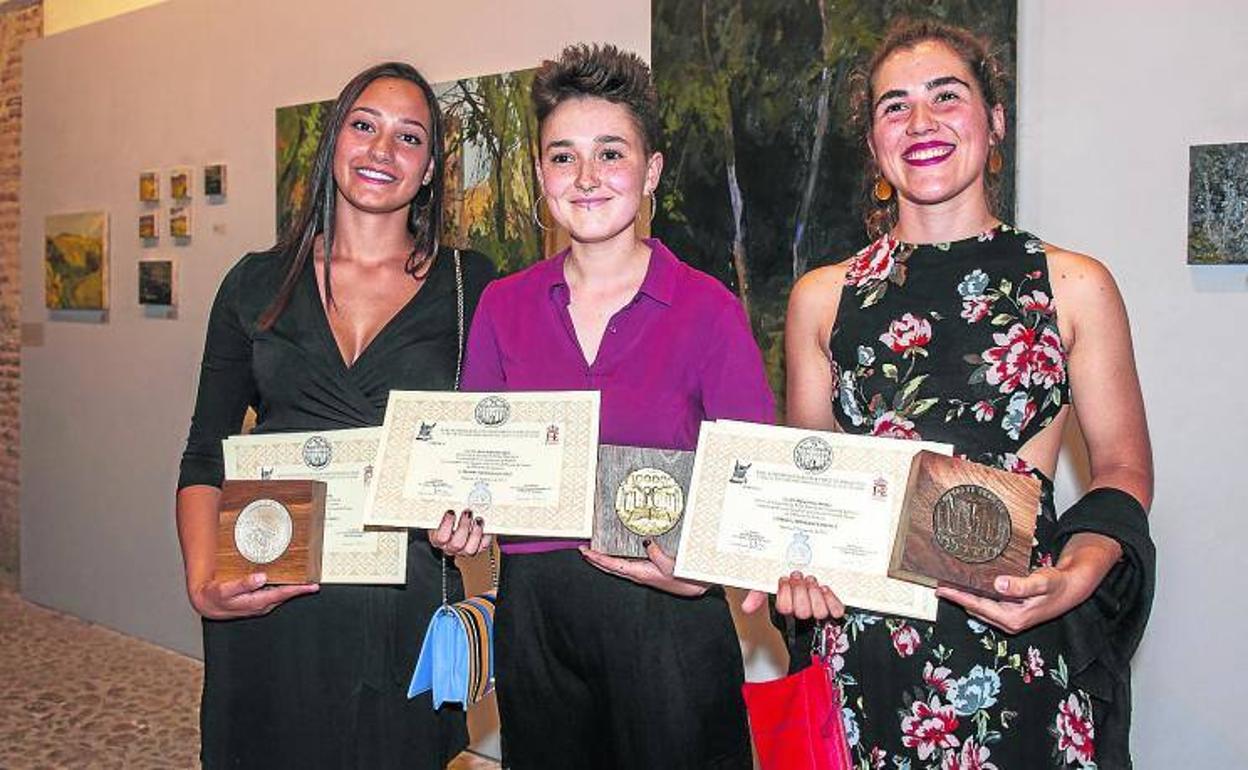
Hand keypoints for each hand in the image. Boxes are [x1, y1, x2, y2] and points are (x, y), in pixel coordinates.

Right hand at [189, 571, 318, 619]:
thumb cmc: (216, 596)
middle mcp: (262, 604)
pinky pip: (275, 593)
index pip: (283, 595)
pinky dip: (283, 587)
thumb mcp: (225, 590)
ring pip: (281, 595)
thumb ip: (242, 584)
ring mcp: (261, 603)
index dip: (299, 590)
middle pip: (286, 595)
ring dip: (293, 588)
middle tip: (315, 580)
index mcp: (256, 602)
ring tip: (306, 579)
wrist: (207, 603)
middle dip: (301, 589)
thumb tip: (260, 578)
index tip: (312, 586)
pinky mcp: (258, 600)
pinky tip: (287, 580)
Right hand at [428, 509, 492, 556]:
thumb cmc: (448, 517)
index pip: (440, 537)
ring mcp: (463, 550)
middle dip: (464, 526)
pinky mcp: (477, 549)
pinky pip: (482, 547)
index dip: (446, 525)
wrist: (455, 525)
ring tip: (478, 519)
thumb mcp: (440, 512)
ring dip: (476, 533)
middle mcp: (450, 547)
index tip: (451, 511)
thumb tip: (445, 492)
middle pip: (456, 543)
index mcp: (438, 539)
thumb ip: (441, 506)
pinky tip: (485, 526)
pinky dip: (486, 536)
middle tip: (467, 512)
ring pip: (470, 549)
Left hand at [579, 540, 708, 596]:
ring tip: (593, 552)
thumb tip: (645, 540)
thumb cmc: (682, 578)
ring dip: (603, 560)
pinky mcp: (646, 571)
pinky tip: (614, 556)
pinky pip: (625, 565)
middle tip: (583, 550)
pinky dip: (614, 560)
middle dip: (595, 559)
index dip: (597, 558)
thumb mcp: (669, 564)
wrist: (693, 586)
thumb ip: (656, 552)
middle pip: (609, 567)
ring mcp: (640, 573)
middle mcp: (636, 574)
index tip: (585, 552)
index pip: (612, 564)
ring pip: (615, 567)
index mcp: (638, 573)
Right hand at [740, 573, 845, 617]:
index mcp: (786, 605)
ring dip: (814, 594)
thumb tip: (747, 607)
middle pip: (802, 612)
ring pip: (819, 612)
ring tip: (811, 581)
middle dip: (800, 591)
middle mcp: (802, 609)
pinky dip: (831, 598)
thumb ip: (758, 591)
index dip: (785, 593)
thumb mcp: (769, 579)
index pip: (785, 609)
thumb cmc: (789, 574)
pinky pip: (835, 610)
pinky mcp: (834, 605)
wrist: (809, 559)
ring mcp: (819, 608)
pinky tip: (824, 588)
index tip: (784, 579)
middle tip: (798, 577)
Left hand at [935, 533, 1121, 633]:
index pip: (978, 606)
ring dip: (965, 597)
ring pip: (980, 608)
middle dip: (956, 597)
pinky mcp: (1010, 614)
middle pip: (975, 609)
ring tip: (948, 584)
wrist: (1071, 590)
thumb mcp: (1041, 582)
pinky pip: (987, 605)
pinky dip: (976, 597)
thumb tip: (998, 585)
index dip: (958, 597)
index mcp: (1013, 618)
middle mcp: (1008, 622)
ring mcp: (1009, 619)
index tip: (941, 589)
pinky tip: (969, 586)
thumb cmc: (1057, 585)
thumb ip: (1020, 585)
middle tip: (938, 584)